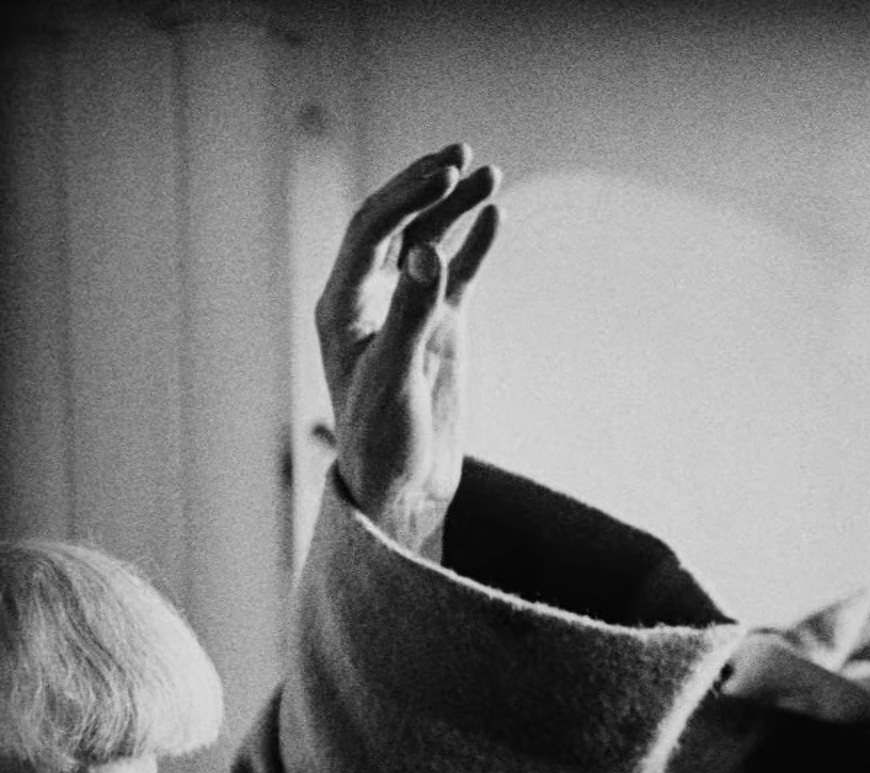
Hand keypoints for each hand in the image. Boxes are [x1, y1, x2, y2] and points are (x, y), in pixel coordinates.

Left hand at [315, 143, 499, 555]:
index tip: (445, 174)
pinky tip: (495, 218)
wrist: (404, 489)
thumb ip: (412, 315)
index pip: (372, 232)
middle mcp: (373, 298)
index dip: (407, 197)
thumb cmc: (383, 442)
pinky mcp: (440, 329)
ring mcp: (409, 310)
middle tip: (463, 155)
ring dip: (457, 208)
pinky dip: (474, 245)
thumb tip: (428, 253)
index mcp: (344, 305)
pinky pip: (458, 275)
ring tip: (490, 177)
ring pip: (431, 243)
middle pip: (399, 225)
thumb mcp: (395, 380)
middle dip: (428, 187)